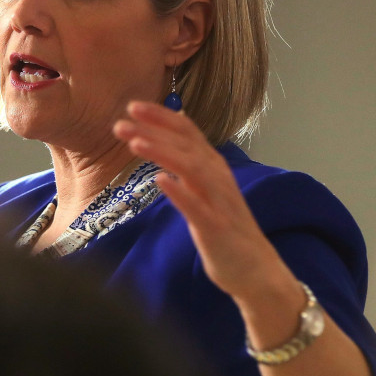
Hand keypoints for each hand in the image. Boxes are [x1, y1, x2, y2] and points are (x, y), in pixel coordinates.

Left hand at [113, 101, 292, 304]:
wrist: (254, 269)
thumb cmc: (225, 227)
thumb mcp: (206, 189)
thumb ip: (191, 162)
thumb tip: (173, 133)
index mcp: (212, 166)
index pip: (187, 132)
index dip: (161, 117)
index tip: (132, 106)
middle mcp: (217, 177)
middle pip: (184, 145)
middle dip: (153, 131)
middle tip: (121, 122)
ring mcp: (218, 201)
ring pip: (190, 168)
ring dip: (162, 152)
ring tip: (134, 143)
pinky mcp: (216, 227)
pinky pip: (197, 206)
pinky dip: (179, 192)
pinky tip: (160, 181)